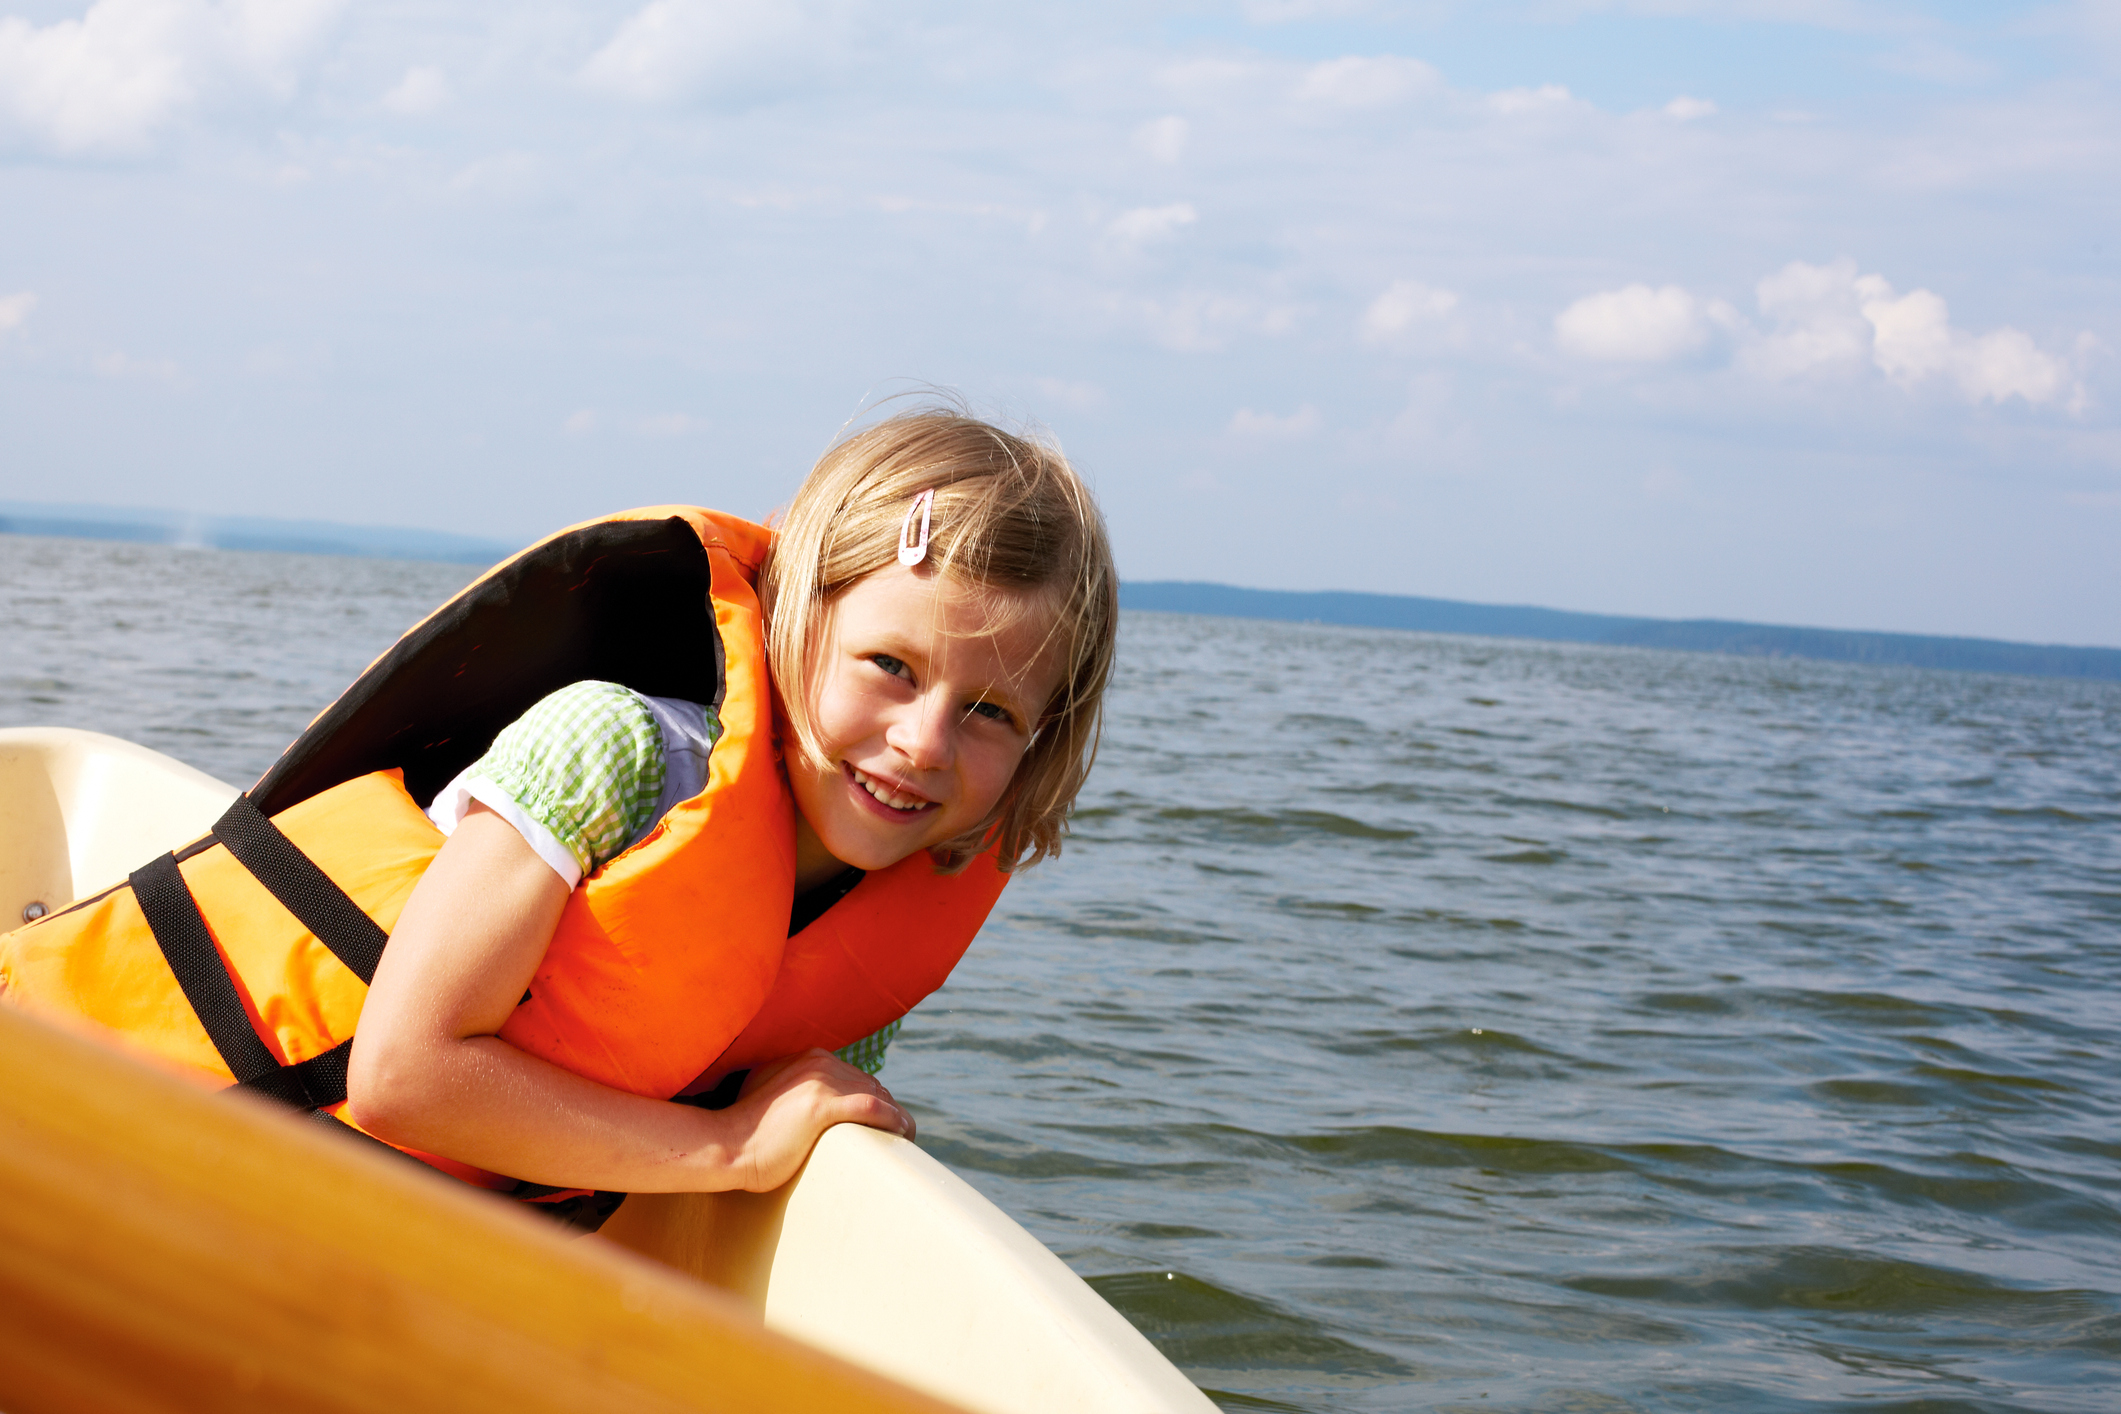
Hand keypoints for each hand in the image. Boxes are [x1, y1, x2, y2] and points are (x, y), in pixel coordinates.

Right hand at [726, 1049, 914, 1191]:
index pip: (854, 1075)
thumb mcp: (770, 1091)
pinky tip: (903, 1132)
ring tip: (905, 1136)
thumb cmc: (746, 1129)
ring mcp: (820, 1082)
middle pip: (868, 1083)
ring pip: (876, 1094)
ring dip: (895, 1116)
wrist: (726, 1145)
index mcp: (808, 1057)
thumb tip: (810, 1104)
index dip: (872, 1096)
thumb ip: (792, 1085)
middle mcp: (817, 1062)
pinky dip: (893, 1120)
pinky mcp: (822, 1105)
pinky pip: (872, 1108)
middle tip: (897, 1133)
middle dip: (886, 1108)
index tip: (881, 1120)